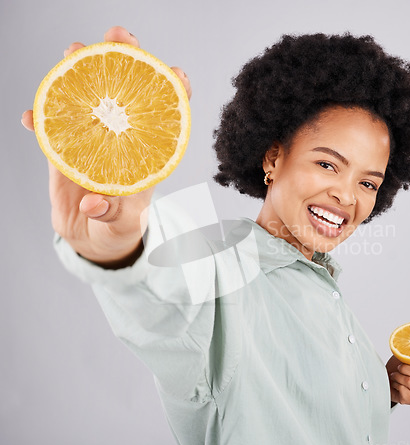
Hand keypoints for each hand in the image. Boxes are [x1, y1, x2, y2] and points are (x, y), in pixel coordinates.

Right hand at [21, 26, 191, 266]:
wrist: (93, 237)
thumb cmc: (118, 229)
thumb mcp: (122, 226)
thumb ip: (112, 215)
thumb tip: (96, 203)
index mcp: (145, 154)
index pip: (164, 116)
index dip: (173, 92)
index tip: (175, 73)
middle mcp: (120, 139)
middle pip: (125, 93)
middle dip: (123, 60)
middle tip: (118, 37)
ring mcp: (91, 141)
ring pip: (87, 99)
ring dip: (79, 73)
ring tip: (73, 52)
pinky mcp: (64, 151)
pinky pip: (51, 129)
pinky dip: (40, 120)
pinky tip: (30, 116)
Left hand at [386, 355, 409, 405]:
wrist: (387, 380)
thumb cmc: (398, 368)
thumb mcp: (405, 357)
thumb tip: (408, 346)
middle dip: (405, 368)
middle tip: (399, 367)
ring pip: (409, 381)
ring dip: (398, 376)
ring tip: (396, 375)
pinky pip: (403, 389)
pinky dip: (395, 383)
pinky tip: (396, 383)